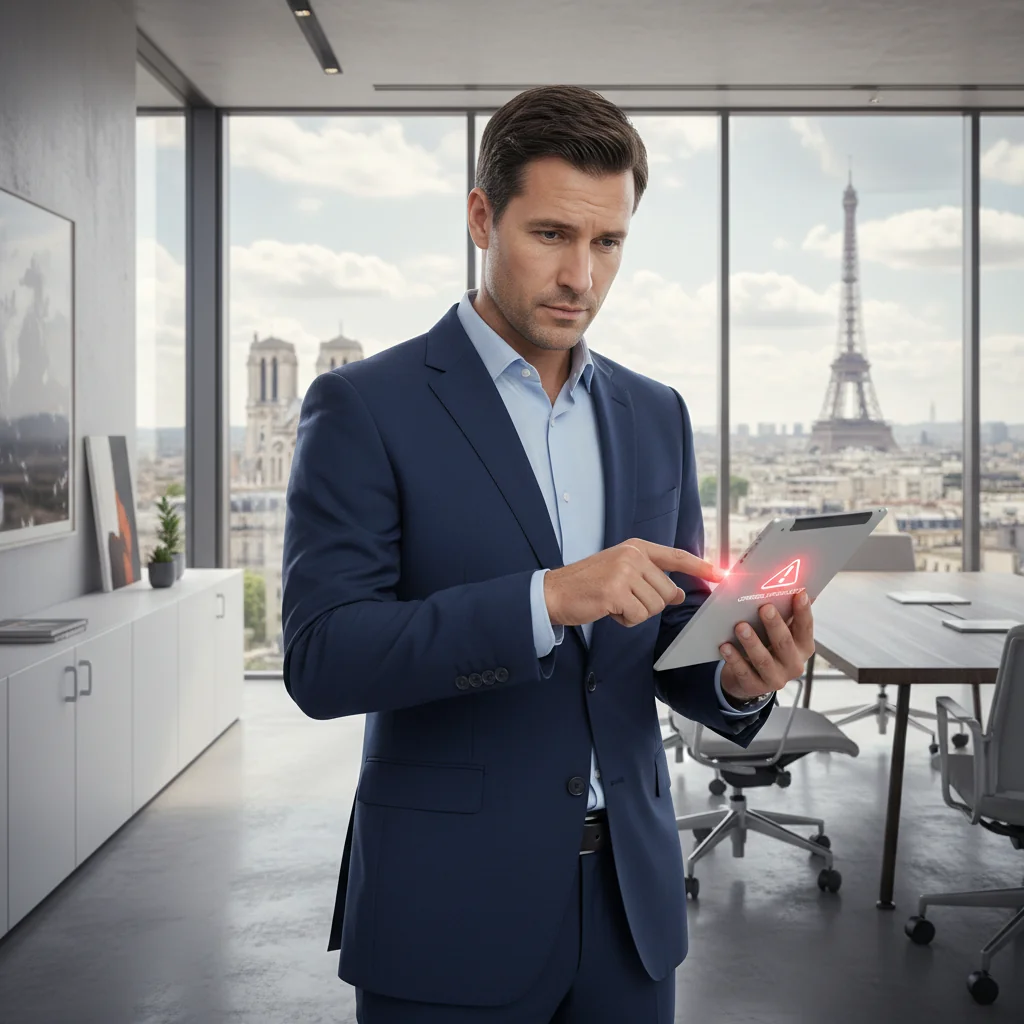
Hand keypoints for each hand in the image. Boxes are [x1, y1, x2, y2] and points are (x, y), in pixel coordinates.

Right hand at [544, 538, 724, 628]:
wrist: (555, 592)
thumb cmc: (588, 584)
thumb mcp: (622, 573)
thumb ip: (651, 578)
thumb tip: (676, 593)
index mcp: (636, 547)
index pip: (675, 556)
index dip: (700, 566)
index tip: (720, 575)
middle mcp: (632, 555)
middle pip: (666, 591)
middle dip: (649, 603)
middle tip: (623, 599)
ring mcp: (624, 572)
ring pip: (654, 606)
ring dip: (635, 613)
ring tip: (614, 602)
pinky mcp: (615, 592)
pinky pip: (637, 616)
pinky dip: (625, 620)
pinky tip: (608, 610)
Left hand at [720, 590, 814, 702]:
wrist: (751, 678)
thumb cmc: (768, 646)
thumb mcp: (778, 632)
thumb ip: (784, 614)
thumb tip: (786, 585)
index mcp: (803, 647)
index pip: (806, 628)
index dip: (804, 611)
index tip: (799, 594)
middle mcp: (794, 664)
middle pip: (784, 643)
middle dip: (774, 625)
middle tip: (764, 607)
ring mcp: (775, 678)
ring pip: (763, 659)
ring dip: (752, 642)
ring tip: (740, 626)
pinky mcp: (755, 686)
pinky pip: (743, 672)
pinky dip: (734, 658)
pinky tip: (725, 646)